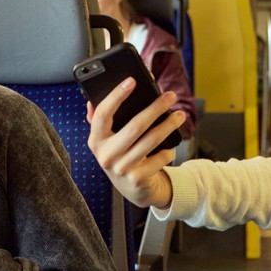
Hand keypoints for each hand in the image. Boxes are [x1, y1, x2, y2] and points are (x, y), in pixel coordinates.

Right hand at [87, 77, 183, 207]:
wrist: (134, 189)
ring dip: (168, 125)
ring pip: (151, 140)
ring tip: (179, 116)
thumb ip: (101, 121)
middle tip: (171, 96)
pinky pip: (159, 158)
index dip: (116, 95)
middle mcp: (106, 155)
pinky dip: (168, 150)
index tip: (132, 80)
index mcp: (96, 140)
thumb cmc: (122, 157)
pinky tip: (171, 146)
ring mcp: (121, 168)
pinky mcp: (137, 178)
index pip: (103, 113)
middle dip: (156, 107)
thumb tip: (91, 101)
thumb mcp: (108, 141)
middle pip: (135, 125)